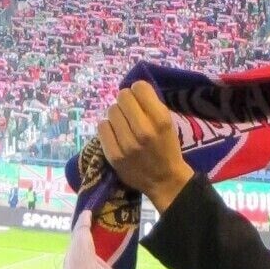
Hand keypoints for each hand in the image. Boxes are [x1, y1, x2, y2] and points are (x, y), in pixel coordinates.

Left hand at [97, 80, 191, 211]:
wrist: (164, 181)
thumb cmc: (167, 148)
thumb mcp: (168, 123)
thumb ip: (151, 105)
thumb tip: (131, 87)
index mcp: (161, 120)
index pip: (139, 87)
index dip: (138, 90)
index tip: (139, 98)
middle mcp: (143, 130)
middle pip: (122, 97)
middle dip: (126, 101)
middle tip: (130, 111)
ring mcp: (127, 144)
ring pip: (111, 110)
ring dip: (117, 115)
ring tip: (124, 125)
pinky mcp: (114, 155)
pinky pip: (102, 127)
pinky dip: (108, 127)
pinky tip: (116, 134)